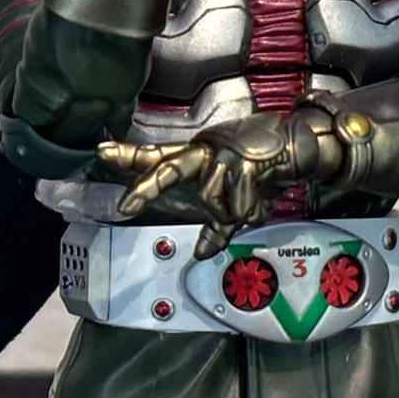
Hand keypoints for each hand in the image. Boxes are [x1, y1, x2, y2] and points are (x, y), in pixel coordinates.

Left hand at [97, 108, 350, 259]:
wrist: (298, 144)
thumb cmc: (260, 167)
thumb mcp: (234, 199)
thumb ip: (216, 225)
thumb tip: (203, 253)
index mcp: (196, 157)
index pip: (157, 156)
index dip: (128, 155)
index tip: (100, 153)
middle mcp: (204, 152)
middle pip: (169, 168)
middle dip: (147, 187)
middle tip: (125, 206)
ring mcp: (225, 153)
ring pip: (210, 196)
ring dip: (229, 209)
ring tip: (247, 202)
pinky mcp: (247, 159)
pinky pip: (238, 202)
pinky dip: (249, 209)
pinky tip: (260, 197)